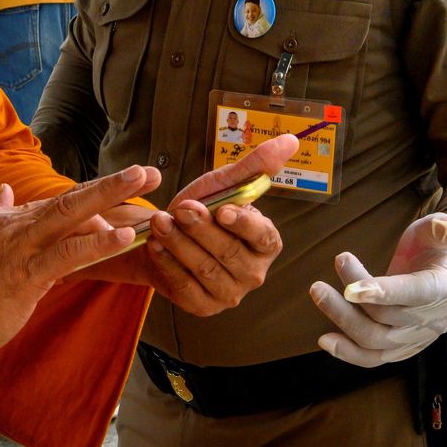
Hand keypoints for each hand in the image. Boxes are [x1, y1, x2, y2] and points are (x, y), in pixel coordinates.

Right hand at [0, 164, 158, 366]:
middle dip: (113, 183)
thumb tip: (5, 191)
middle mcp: (16, 225)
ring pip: (72, 214)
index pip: (58, 203)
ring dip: (111, 197)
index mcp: (6, 219)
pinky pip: (67, 254)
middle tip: (149, 170)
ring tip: (145, 186)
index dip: (93, 195)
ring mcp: (21, 248)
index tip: (123, 188)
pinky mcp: (25, 275)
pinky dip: (97, 243)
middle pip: (72, 197)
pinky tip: (123, 236)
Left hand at [139, 135, 293, 316]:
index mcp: (266, 243)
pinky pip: (185, 287)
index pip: (263, 237)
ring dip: (180, 244)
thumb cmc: (203, 209)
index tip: (222, 210)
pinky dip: (168, 264)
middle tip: (180, 208)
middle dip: (201, 229)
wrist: (167, 234)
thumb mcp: (225, 184)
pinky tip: (155, 244)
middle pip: (229, 253)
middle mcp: (253, 273)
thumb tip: (291, 140)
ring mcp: (229, 294)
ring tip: (160, 221)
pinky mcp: (202, 306)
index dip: (244, 225)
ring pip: (205, 270)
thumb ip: (256, 165)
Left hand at [310, 213, 446, 367]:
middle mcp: (429, 320)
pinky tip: (324, 340)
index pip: (413, 294)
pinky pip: (373, 358)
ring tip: (318, 293)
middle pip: (386, 318)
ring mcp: (413, 338)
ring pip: (374, 339)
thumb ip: (440, 229)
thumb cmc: (438, 252)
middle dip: (351, 300)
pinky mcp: (398, 348)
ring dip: (342, 321)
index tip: (350, 288)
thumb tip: (445, 226)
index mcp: (443, 289)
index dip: (383, 292)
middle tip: (320, 281)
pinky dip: (349, 353)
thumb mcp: (440, 234)